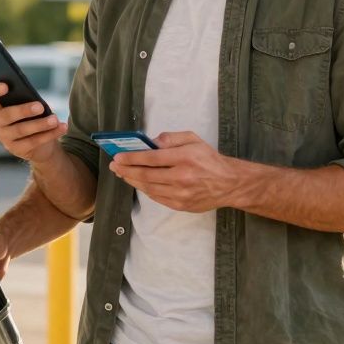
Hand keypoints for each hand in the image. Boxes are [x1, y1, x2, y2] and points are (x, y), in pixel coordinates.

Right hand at [0, 83, 66, 163]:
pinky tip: (61, 128)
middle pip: (5, 115)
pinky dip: (49, 134)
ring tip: (55, 119)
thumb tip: (36, 100)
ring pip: (21, 130)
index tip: (6, 86)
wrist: (40, 142)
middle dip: (23, 110)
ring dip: (40, 124)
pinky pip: (33, 142)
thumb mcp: (29, 105)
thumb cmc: (32, 116)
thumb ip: (27, 99)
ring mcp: (4, 137)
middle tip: (40, 106)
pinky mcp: (16, 149)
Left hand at [109, 131, 238, 212]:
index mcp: (184, 158)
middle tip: (114, 166)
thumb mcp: (194, 139)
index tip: (118, 157)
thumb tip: (151, 142)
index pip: (151, 158)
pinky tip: (138, 183)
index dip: (131, 158)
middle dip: (126, 170)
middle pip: (146, 175)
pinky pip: (156, 197)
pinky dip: (144, 190)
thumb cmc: (209, 159)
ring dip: (132, 181)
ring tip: (122, 174)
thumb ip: (171, 138)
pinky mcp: (180, 205)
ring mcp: (180, 194)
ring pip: (148, 188)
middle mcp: (181, 177)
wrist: (229, 184)